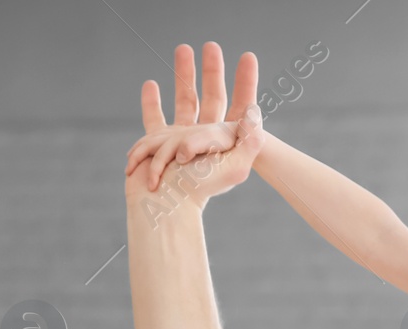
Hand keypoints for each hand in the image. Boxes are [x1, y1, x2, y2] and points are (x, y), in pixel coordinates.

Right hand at [123, 42, 264, 209]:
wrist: (163, 204)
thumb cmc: (197, 189)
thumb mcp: (234, 167)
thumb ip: (250, 142)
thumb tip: (256, 113)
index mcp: (223, 141)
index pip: (238, 105)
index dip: (245, 82)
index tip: (248, 57)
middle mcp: (202, 137)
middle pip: (210, 95)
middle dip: (211, 70)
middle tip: (211, 46)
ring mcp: (178, 138)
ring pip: (182, 99)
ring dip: (183, 73)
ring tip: (182, 49)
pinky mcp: (155, 143)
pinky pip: (153, 118)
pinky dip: (151, 101)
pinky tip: (151, 84)